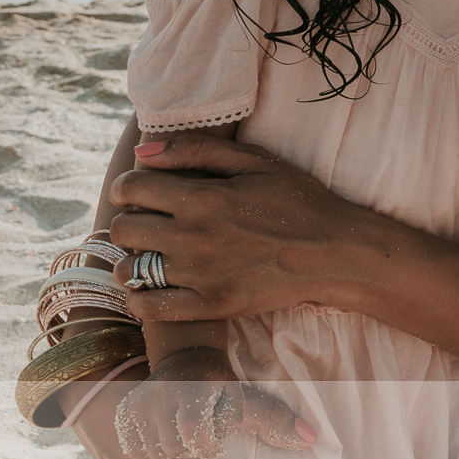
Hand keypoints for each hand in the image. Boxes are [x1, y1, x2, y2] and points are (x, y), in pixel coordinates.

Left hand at [109, 134, 380, 322]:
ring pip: (129, 269)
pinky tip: (156, 284)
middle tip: (153, 220)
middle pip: (122, 229)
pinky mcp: (209, 306)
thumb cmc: (298, 199)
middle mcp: (194, 238)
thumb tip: (142, 151)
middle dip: (132, 219)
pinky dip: (140, 297)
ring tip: (157, 252)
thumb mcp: (256, 161)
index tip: (141, 191)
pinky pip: (147, 307)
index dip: (128, 186)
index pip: (130, 189)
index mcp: (203, 198)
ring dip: (134, 258)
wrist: (336, 251)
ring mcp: (200, 277)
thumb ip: (196, 150)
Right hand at [117, 346, 316, 458]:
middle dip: (194, 447)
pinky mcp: (123, 417)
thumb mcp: (245, 399)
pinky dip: (154, 450)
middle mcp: (159, 396)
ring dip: (175, 450)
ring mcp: (137, 407)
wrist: (182, 360)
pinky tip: (166, 435)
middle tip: (202, 431)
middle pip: (177, 449)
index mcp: (192, 389)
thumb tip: (309, 439)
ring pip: (157, 455)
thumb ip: (273, 419)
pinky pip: (138, 452)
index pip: (197, 434)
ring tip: (185, 430)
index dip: (210, 443)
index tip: (217, 442)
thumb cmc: (220, 383)